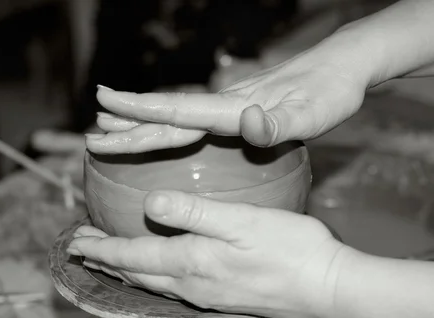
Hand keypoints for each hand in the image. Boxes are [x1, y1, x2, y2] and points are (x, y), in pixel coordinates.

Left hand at [66, 190, 349, 317]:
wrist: (327, 288)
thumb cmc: (290, 249)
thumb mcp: (241, 222)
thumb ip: (193, 213)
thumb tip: (150, 204)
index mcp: (192, 262)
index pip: (132, 258)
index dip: (101, 249)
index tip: (75, 240)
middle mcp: (194, 284)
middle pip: (137, 275)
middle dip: (107, 260)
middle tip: (83, 247)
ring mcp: (209, 295)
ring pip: (155, 284)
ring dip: (128, 270)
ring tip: (112, 259)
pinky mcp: (225, 298)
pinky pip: (175, 288)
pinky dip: (154, 277)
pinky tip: (161, 270)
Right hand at [87, 33, 373, 153]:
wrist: (343, 67)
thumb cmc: (330, 93)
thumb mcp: (311, 115)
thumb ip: (276, 123)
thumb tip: (245, 121)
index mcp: (233, 108)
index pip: (178, 112)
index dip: (140, 114)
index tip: (104, 110)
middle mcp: (225, 105)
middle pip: (168, 119)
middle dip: (128, 127)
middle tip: (91, 135)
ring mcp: (230, 106)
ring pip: (176, 119)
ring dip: (141, 125)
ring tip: (110, 127)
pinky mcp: (238, 109)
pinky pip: (193, 121)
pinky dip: (168, 126)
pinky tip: (164, 129)